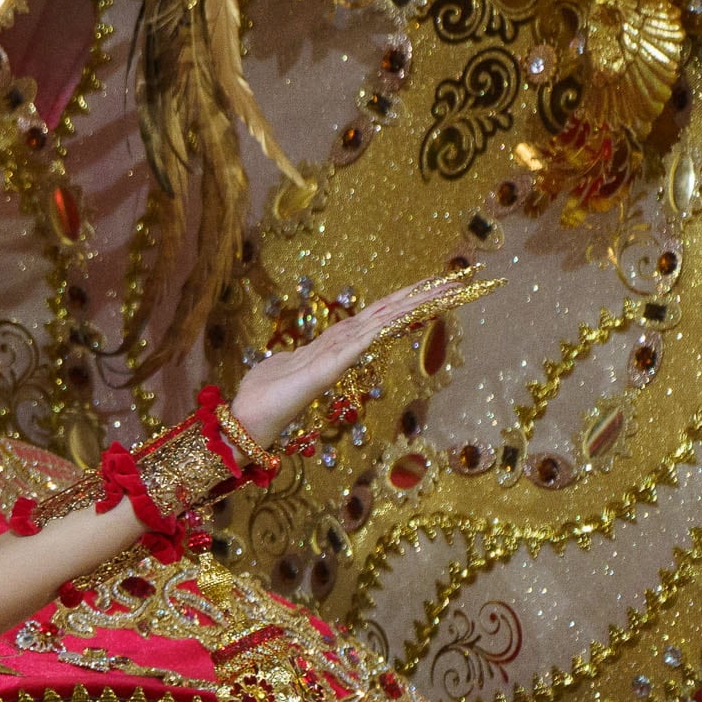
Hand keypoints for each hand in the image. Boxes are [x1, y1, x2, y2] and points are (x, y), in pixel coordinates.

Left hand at [230, 273, 488, 441]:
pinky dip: (376, 330)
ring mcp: (335, 359)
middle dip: (418, 298)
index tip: (428, 284)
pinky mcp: (324, 371)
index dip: (400, 300)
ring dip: (408, 308)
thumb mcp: (283, 366)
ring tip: (440, 292)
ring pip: (378, 325)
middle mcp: (340, 349)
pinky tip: (397, 318)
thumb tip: (295, 359)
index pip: (372, 316)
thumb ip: (296, 360)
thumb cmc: (264, 395)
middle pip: (385, 315)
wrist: (247, 420)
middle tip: (454, 281)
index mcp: (332, 345)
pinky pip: (355, 345)